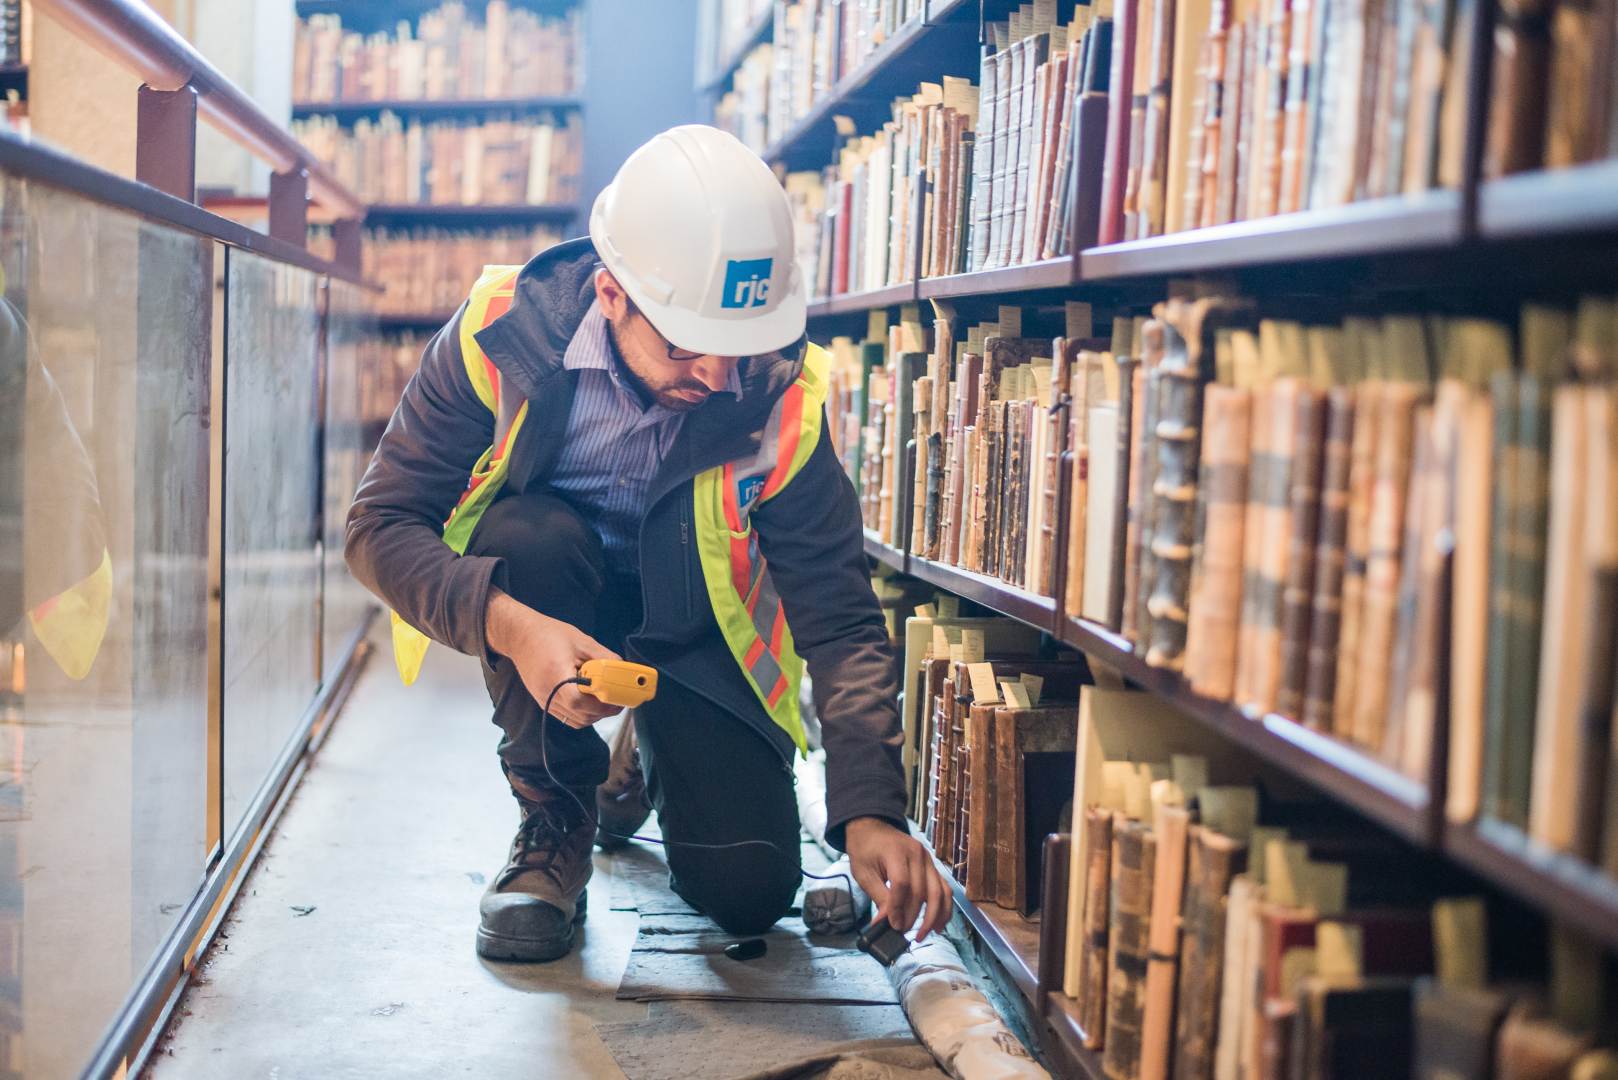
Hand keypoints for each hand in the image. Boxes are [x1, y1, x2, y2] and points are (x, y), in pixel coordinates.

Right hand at [484, 587, 620, 727]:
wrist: (520, 636)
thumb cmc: (550, 635)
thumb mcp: (582, 641)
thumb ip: (604, 657)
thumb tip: (623, 670)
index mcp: (556, 674)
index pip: (578, 701)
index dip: (601, 704)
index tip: (617, 699)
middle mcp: (547, 691)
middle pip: (580, 715)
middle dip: (603, 711)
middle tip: (619, 700)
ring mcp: (543, 700)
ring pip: (575, 720)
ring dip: (594, 715)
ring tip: (607, 701)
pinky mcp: (543, 702)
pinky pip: (567, 717)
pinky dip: (583, 714)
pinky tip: (591, 701)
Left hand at [844, 817, 951, 940]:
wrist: (872, 828)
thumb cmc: (865, 850)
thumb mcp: (863, 873)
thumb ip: (878, 896)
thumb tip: (885, 923)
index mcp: (896, 852)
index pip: (902, 884)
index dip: (898, 907)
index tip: (893, 925)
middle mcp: (918, 854)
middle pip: (921, 891)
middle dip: (912, 916)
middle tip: (901, 932)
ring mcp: (929, 859)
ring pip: (939, 892)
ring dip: (934, 917)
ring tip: (923, 935)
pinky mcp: (933, 866)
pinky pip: (944, 889)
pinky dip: (944, 908)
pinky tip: (939, 925)